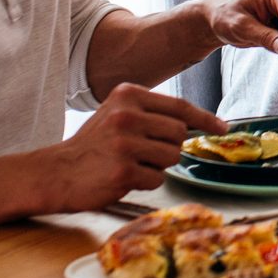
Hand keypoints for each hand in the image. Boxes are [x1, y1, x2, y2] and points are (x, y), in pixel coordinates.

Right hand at [45, 85, 226, 210]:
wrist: (55, 172)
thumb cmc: (94, 145)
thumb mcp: (119, 115)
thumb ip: (152, 114)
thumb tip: (198, 123)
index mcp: (128, 95)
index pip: (179, 106)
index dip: (205, 119)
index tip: (222, 127)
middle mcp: (126, 115)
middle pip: (179, 134)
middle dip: (169, 147)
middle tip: (144, 153)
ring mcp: (124, 143)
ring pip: (171, 157)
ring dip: (157, 165)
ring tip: (131, 163)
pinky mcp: (123, 171)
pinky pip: (157, 179)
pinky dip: (145, 182)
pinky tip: (123, 177)